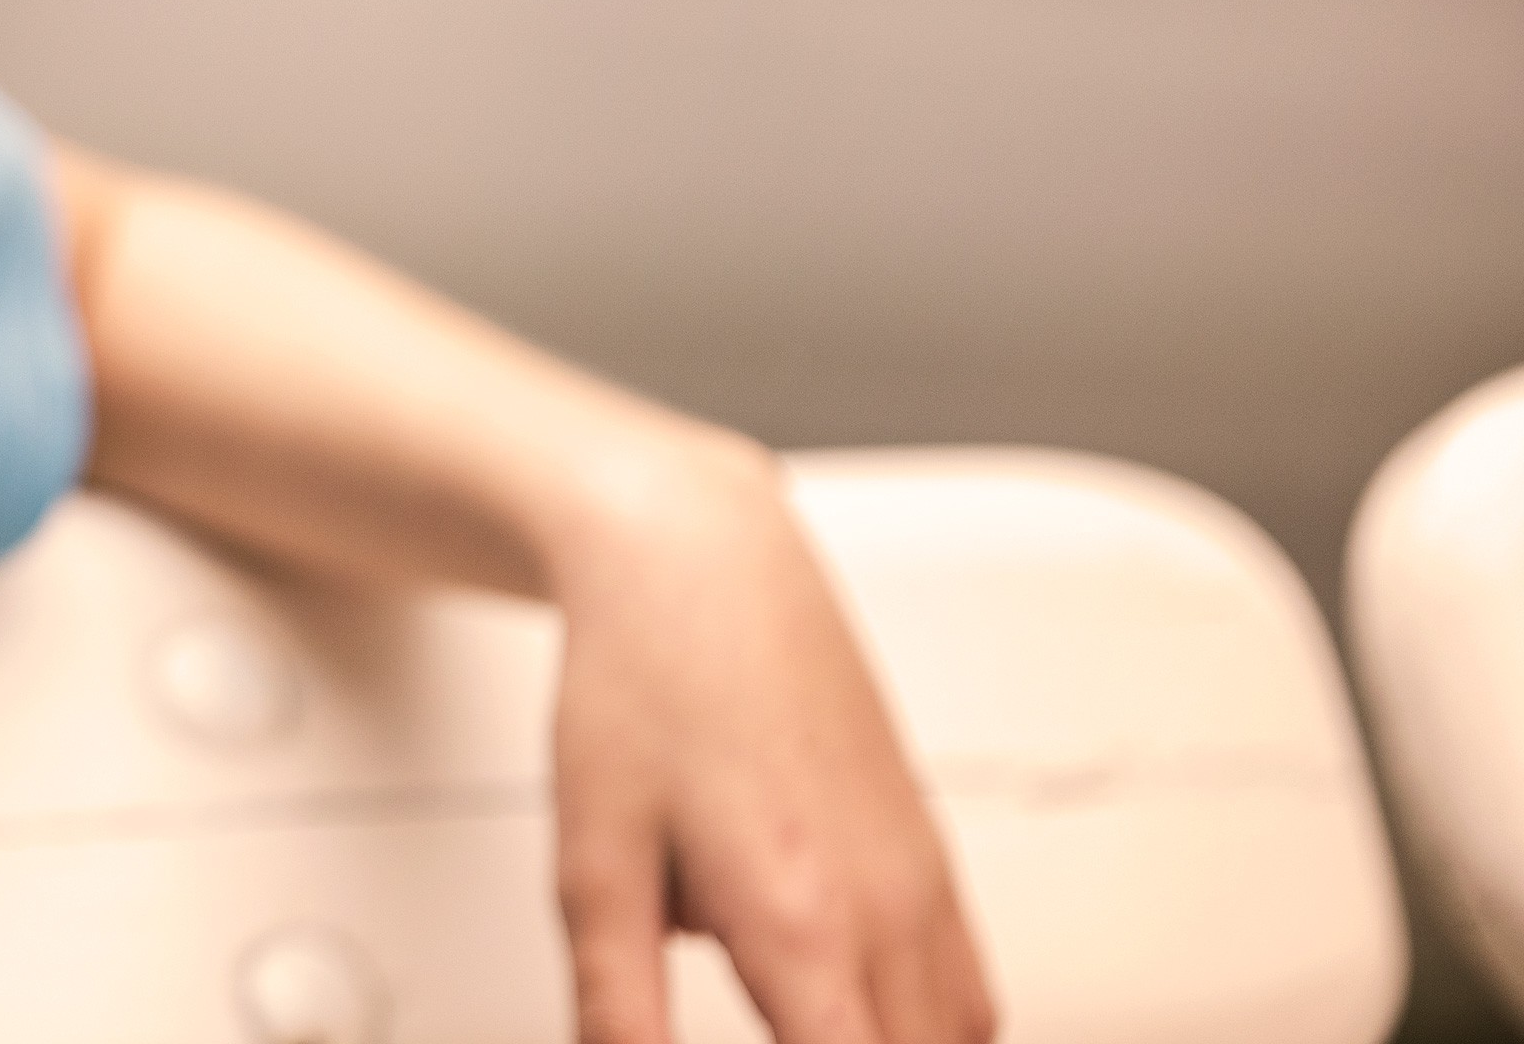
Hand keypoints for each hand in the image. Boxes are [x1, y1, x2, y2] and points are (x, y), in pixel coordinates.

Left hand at [544, 438, 993, 1043]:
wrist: (699, 561)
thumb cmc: (643, 681)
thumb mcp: (590, 854)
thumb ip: (614, 996)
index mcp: (804, 921)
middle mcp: (887, 908)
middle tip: (772, 1023)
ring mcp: (923, 878)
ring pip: (960, 1037)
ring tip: (800, 1017)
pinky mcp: (932, 851)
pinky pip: (966, 987)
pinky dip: (925, 1022)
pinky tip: (838, 998)